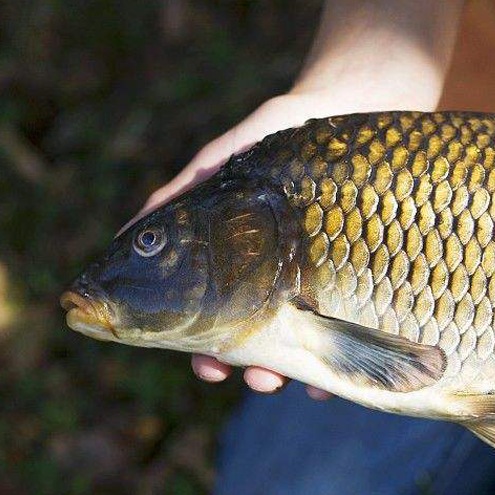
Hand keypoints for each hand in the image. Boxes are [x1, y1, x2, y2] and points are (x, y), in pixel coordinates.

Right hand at [133, 86, 435, 398]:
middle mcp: (285, 287)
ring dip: (290, 373)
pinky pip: (357, 337)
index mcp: (245, 267)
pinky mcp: (369, 287)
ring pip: (306, 350)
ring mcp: (328, 290)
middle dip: (251, 370)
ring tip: (280, 381)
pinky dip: (342, 366)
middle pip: (262, 344)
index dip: (206, 351)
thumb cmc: (289, 138)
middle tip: (249, 377)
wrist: (363, 112)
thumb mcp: (232, 159)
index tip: (206, 366)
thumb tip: (125, 238)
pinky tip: (333, 381)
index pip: (217, 322)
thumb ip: (187, 197)